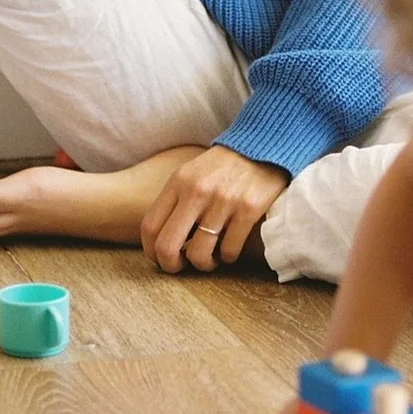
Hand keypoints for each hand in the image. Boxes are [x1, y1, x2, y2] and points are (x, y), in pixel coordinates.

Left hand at [140, 145, 288, 272]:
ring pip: (200, 254)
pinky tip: (229, 249)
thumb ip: (175, 200)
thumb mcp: (191, 173)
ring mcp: (223, 201)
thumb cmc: (222, 166)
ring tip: (210, 258)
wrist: (262, 147)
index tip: (160, 259)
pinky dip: (227, 257)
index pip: (150, 226)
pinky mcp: (249, 209)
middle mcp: (197, 191)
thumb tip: (160, 238)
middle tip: (181, 267)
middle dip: (171, 265)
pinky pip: (229, 250)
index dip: (151, 251)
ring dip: (204, 264)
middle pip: (168, 245)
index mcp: (178, 182)